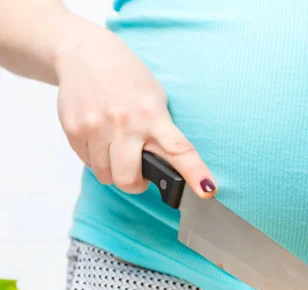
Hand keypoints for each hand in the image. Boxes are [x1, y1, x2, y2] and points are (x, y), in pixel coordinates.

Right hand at [54, 16, 216, 197]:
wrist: (84, 54)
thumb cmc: (127, 78)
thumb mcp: (155, 98)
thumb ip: (161, 131)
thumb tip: (170, 166)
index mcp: (152, 115)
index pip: (179, 151)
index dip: (195, 174)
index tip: (207, 190)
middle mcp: (124, 124)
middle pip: (129, 180)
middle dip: (135, 184)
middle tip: (138, 173)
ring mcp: (96, 128)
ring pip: (106, 176)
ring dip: (114, 171)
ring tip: (117, 149)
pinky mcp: (73, 130)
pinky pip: (88, 163)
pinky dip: (96, 159)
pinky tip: (101, 138)